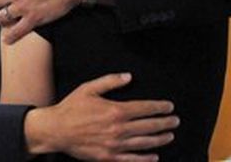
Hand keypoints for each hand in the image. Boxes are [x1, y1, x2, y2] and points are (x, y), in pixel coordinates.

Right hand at [24, 73, 177, 160]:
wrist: (56, 130)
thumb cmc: (71, 108)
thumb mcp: (88, 88)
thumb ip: (110, 82)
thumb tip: (128, 77)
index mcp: (115, 110)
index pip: (144, 108)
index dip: (159, 107)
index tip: (169, 106)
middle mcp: (118, 129)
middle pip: (148, 126)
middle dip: (165, 122)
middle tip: (175, 121)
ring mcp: (115, 145)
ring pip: (144, 143)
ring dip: (160, 139)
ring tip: (170, 135)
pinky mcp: (109, 157)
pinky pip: (132, 159)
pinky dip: (145, 158)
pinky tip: (154, 156)